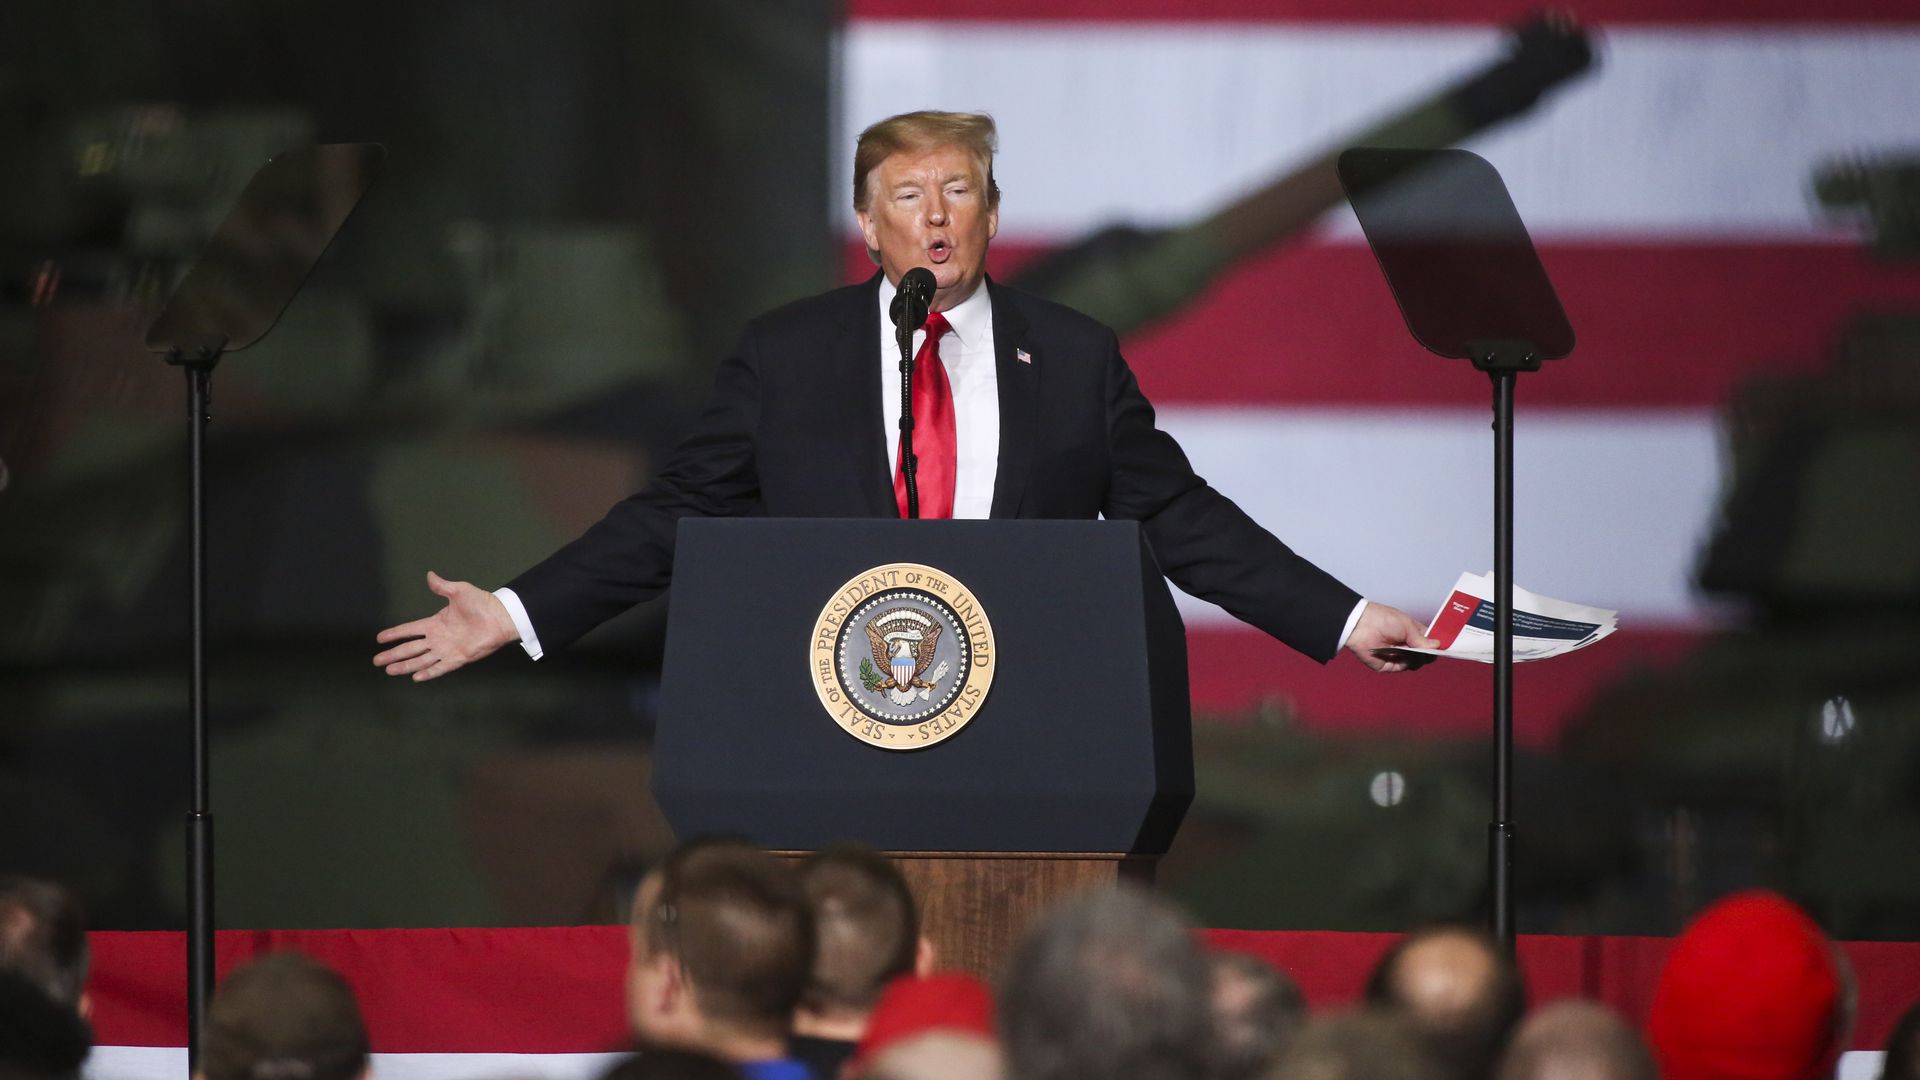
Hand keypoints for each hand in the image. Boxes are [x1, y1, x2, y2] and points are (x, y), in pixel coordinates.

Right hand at [373, 571, 519, 681]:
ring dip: (405, 665)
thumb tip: (429, 575)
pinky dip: (428, 673)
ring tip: (389, 670)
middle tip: (376, 661)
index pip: (409, 629)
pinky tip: (415, 678)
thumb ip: (442, 586)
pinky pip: (440, 667)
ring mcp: (447, 649)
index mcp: (435, 623)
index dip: (394, 634)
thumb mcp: (459, 591)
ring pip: (420, 660)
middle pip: (410, 648)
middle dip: (393, 654)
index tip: (380, 639)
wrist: (500, 617)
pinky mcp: (458, 658)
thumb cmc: (482, 603)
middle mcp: (438, 638)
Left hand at [1344, 602, 1439, 672]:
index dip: (1437, 647)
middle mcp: (1406, 647)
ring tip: (1412, 648)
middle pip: (1425, 656)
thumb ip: (1422, 639)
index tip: (1446, 648)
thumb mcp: (1407, 625)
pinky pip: (1403, 668)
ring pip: (1416, 664)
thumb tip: (1439, 646)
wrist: (1360, 625)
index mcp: (1413, 634)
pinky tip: (1404, 653)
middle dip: (1428, 654)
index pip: (1430, 644)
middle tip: (1428, 649)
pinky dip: (1406, 661)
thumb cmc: (1383, 619)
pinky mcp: (1389, 666)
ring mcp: (1398, 657)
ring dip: (1417, 657)